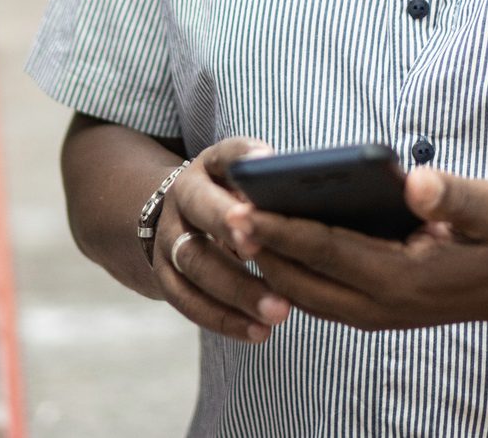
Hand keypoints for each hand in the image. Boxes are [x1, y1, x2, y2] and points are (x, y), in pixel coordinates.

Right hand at [152, 137, 293, 343]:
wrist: (179, 218)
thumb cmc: (237, 199)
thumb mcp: (247, 180)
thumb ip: (273, 186)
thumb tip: (324, 198)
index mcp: (210, 165)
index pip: (225, 155)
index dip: (243, 159)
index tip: (267, 162)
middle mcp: (182, 196)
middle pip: (202, 211)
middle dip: (233, 231)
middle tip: (264, 249)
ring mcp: (167, 237)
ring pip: (194, 262)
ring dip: (236, 289)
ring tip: (279, 311)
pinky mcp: (164, 275)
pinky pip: (186, 300)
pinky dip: (222, 319)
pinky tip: (258, 332)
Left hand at [228, 167, 487, 332]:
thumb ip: (453, 195)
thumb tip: (412, 182)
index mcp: (402, 278)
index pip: (325, 250)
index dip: (280, 229)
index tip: (240, 209)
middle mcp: (380, 305)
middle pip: (301, 279)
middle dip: (259, 248)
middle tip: (220, 215)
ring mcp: (375, 315)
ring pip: (304, 294)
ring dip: (269, 265)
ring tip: (235, 228)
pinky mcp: (374, 314)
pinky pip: (319, 298)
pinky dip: (290, 275)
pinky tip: (270, 246)